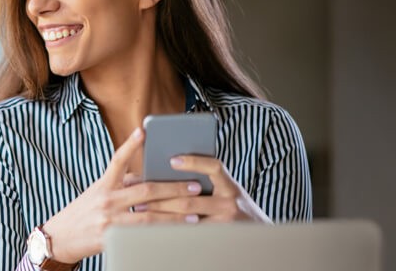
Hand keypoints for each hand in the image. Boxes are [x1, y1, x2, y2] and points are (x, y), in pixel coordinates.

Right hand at [40, 128, 202, 262]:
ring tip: (195, 213)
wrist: (60, 238)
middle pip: (145, 191)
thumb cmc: (82, 212)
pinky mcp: (113, 240)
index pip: (117, 161)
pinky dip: (163, 233)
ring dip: (175, 215)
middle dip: (173, 188)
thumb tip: (147, 176)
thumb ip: (120, 184)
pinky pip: (144, 236)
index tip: (143, 131)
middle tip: (195, 186)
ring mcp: (110, 221)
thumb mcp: (97, 192)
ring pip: (149, 216)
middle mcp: (107, 200)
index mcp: (103, 185)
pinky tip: (179, 233)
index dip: (130, 145)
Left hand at [139, 155, 272, 223]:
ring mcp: (225, 221)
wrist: (256, 233)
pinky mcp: (216, 236)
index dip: (194, 162)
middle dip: (162, 195)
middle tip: (140, 191)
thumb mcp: (224, 190)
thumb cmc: (231, 207)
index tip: (172, 160)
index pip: (214, 167)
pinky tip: (153, 223)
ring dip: (160, 211)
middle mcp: (230, 201)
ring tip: (140, 208)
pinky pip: (188, 231)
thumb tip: (166, 166)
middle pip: (191, 197)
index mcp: (229, 185)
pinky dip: (169, 226)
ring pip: (187, 216)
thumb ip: (204, 179)